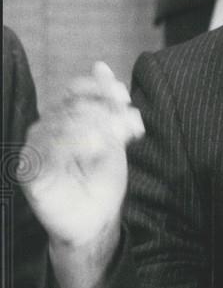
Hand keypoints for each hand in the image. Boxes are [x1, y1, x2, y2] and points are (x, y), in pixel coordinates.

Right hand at [20, 62, 144, 250]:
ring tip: (112, 140)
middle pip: (71, 106)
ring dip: (92, 126)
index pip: (75, 90)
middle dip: (104, 111)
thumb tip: (101, 66)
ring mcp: (36, 149)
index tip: (125, 99)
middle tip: (127, 125)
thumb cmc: (101, 180)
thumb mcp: (113, 139)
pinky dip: (72, 144)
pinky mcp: (30, 172)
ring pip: (59, 123)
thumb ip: (110, 105)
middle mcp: (46, 129)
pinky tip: (94, 148)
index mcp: (65, 118)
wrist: (96, 221)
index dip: (100, 89)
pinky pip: (46, 150)